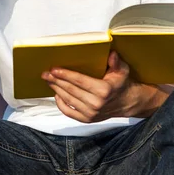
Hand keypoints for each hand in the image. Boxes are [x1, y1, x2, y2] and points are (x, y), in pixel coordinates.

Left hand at [41, 51, 167, 122]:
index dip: (66, 75)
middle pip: (71, 90)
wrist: (127, 102)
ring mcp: (91, 113)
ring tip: (49, 81)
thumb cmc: (121, 84)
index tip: (54, 69)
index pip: (80, 81)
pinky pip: (69, 112)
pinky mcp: (87, 119)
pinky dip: (60, 103)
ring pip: (68, 99)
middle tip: (46, 73)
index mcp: (104, 90)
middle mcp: (96, 103)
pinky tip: (57, 94)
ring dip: (56, 89)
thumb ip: (116, 62)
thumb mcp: (122, 70)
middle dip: (56, 81)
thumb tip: (112, 54)